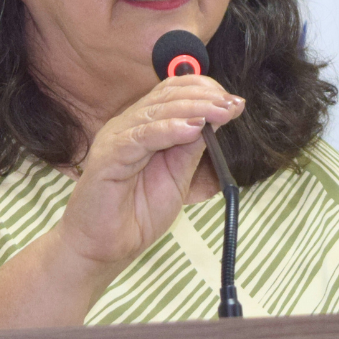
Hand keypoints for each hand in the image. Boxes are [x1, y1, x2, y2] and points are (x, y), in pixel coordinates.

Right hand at [56, 74, 245, 272]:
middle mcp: (128, 125)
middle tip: (232, 106)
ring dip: (194, 109)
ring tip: (221, 114)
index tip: (234, 103)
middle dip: (205, 98)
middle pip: (167, 96)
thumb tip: (218, 118)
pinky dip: (168, 130)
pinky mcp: (108, 156)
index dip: (204, 90)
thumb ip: (192, 147)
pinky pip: (140, 136)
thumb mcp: (178, 175)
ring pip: (157, 111)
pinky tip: (193, 129)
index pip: (173, 92)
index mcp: (143, 125)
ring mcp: (116, 138)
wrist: (105, 247)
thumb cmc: (137, 213)